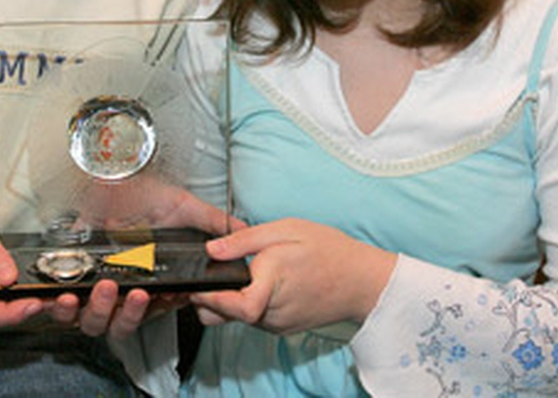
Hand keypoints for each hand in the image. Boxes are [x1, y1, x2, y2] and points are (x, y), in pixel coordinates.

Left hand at [76, 189, 243, 339]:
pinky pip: (61, 303)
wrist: (112, 172)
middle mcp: (125, 283)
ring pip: (92, 321)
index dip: (155, 311)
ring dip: (96, 311)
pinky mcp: (72, 271)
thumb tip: (242, 234)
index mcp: (152, 277)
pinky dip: (60, 305)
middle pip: (122, 324)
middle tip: (134, 293)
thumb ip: (211, 223)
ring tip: (103, 288)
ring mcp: (98, 280)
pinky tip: (63, 295)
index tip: (158, 296)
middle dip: (126, 317)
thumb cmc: (146, 190)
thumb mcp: (184, 206)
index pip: (155, 310)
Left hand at [189, 218, 396, 334]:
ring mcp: (278, 324)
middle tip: (208, 273)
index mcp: (273, 284)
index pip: (235, 305)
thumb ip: (245, 240)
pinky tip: (256, 281)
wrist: (362, 280)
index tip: (195, 283)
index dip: (210, 297)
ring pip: (238, 317)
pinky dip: (246, 302)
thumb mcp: (286, 230)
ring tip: (236, 270)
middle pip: (227, 315)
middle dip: (211, 298)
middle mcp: (273, 313)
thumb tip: (212, 249)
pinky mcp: (282, 327)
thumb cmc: (328, 250)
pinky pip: (254, 318)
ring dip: (230, 298)